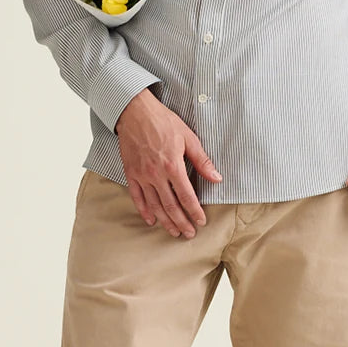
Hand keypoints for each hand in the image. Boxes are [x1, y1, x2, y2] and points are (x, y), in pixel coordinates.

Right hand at [115, 89, 221, 238]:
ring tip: (174, 232)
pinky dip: (144, 211)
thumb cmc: (163, 122)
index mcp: (173, 165)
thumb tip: (217, 178)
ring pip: (154, 205)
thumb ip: (202, 160)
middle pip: (170, 205)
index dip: (194, 211)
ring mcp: (141, 175)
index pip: (186, 196)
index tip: (201, 221)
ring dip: (165, 221)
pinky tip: (151, 220)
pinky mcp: (130, 173)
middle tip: (189, 234)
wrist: (134, 112)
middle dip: (181, 222)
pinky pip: (137, 197)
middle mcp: (156, 174)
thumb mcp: (188, 137)